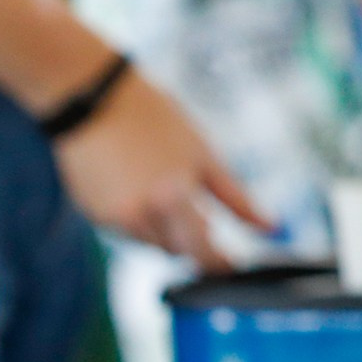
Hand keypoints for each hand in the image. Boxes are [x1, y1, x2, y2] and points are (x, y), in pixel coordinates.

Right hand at [52, 68, 269, 269]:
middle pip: (177, 251)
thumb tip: (272, 227)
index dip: (221, 263)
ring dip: (162, 227)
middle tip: (188, 202)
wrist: (89, 96)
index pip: (205, 253)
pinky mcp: (94, 216)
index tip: (232, 264)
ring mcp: (114, 219)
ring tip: (153, 179)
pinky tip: (130, 181)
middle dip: (190, 238)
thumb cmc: (153, 117)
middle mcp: (142, 215)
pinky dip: (136, 217)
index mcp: (174, 197)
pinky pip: (126, 232)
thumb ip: (236, 197)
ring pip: (151, 243)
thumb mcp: (202, 153)